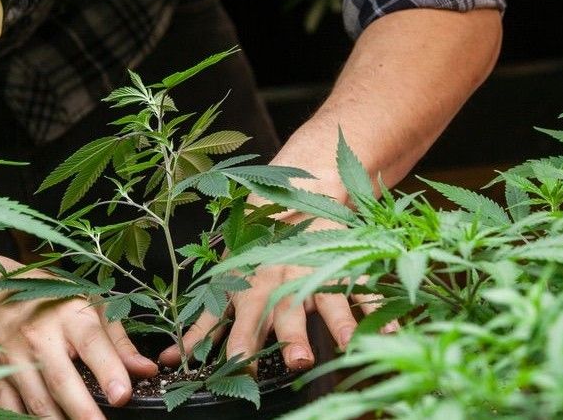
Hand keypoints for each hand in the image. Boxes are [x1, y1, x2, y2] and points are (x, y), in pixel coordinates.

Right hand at [0, 268, 157, 418]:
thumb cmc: (50, 302)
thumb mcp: (89, 307)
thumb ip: (118, 342)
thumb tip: (147, 370)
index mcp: (69, 316)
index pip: (92, 343)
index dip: (109, 370)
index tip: (123, 395)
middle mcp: (40, 337)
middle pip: (62, 381)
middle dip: (83, 412)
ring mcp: (13, 358)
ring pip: (37, 402)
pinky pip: (11, 408)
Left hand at [159, 264, 391, 372]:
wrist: (296, 194)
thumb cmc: (254, 250)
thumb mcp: (226, 284)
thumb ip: (204, 325)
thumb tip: (168, 361)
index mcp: (252, 288)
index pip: (243, 320)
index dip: (239, 344)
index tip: (239, 367)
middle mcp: (283, 281)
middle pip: (287, 310)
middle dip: (291, 335)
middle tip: (296, 360)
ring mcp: (316, 271)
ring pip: (328, 297)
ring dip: (339, 322)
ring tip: (350, 344)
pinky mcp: (345, 263)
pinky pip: (365, 287)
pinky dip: (380, 308)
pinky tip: (394, 328)